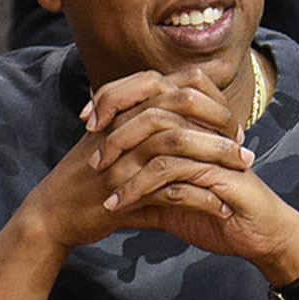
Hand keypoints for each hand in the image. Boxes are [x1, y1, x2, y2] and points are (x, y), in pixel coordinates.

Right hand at [16, 67, 252, 254]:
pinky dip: (202, 198)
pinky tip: (221, 207)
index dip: (212, 102)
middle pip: (182, 107)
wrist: (53, 213)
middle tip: (245, 148)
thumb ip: (145, 127)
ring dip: (217, 158)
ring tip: (242, 174)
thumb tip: (189, 120)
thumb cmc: (86, 180)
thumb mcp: (113, 143)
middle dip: (221, 126)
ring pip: (180, 143)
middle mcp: (122, 124)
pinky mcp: (123, 189)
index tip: (231, 126)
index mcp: (124, 109)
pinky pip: (172, 188)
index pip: (178, 86)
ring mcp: (121, 156)